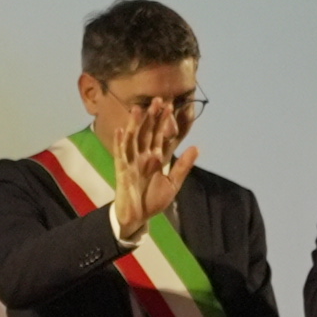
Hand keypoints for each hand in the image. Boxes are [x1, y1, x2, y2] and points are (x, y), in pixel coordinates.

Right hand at [109, 105, 196, 232]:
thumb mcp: (173, 184)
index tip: (172, 106)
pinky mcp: (122, 171)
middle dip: (152, 117)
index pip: (161, 136)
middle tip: (158, 99)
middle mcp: (143, 156)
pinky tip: (120, 130)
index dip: (165, 122)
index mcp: (156, 158)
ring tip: (137, 108)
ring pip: (133, 139)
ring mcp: (132, 162)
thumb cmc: (152, 200)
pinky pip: (120, 154)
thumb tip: (196, 147)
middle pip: (147, 132)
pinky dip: (120, 142)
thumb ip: (183, 166)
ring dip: (134, 124)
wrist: (138, 217)